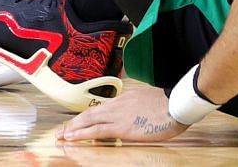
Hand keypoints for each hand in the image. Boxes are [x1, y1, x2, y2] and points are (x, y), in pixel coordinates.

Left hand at [57, 83, 187, 143]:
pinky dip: (82, 134)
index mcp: (123, 99)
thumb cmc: (168, 105)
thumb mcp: (147, 102)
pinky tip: (72, 137)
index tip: (76, 122)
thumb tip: (132, 115)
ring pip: (89, 121)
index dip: (86, 116)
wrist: (175, 104)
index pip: (99, 108)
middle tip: (62, 130)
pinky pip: (97, 131)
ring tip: (62, 135)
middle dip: (74, 122)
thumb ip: (135, 107)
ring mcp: (117, 116)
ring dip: (73, 128)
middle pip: (90, 113)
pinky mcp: (121, 127)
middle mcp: (116, 105)